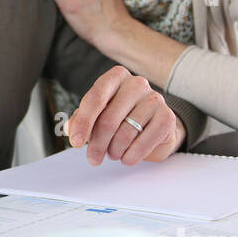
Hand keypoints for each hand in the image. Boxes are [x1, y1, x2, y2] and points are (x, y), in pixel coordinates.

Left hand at [66, 66, 184, 165]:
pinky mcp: (167, 117)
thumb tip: (70, 129)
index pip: (95, 99)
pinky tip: (127, 158)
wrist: (153, 127)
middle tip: (93, 159)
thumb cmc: (120, 118)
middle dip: (97, 144)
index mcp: (115, 77)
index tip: (75, 143)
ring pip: (125, 133)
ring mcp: (155, 98)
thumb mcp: (97, 116)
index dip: (83, 123)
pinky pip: (144, 142)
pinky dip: (132, 155)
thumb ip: (81, 120)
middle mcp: (136, 83)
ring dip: (114, 151)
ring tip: (113, 153)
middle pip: (108, 119)